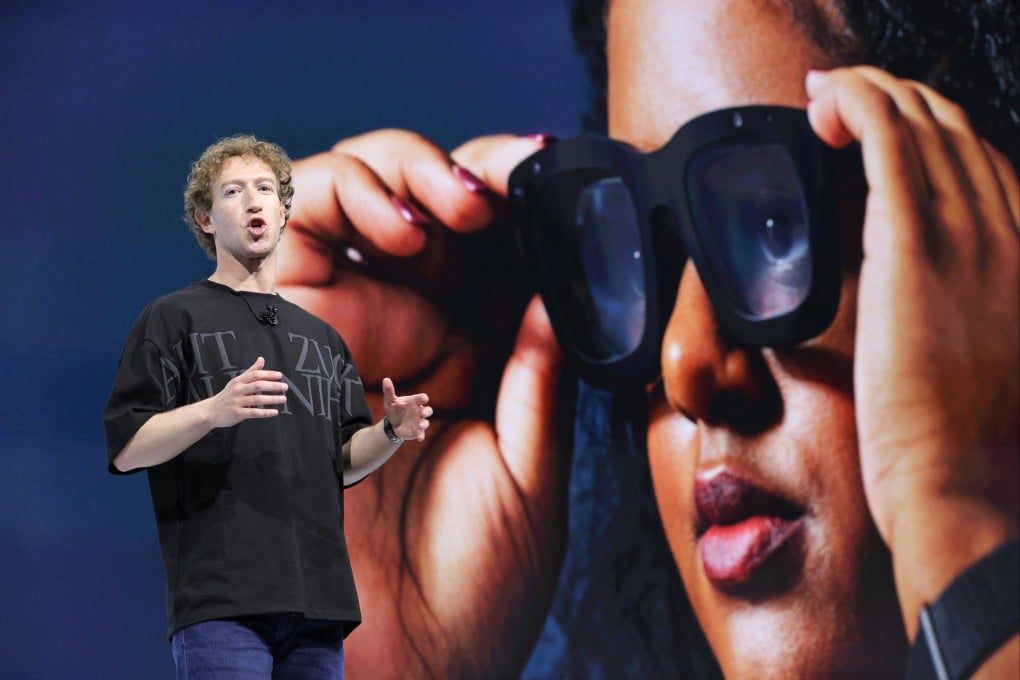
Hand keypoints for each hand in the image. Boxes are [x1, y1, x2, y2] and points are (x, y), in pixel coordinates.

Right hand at [206, 356, 288, 426]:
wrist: (210, 411)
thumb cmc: (227, 396)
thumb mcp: (237, 382)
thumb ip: (251, 371)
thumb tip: (261, 359)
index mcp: (238, 381)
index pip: (255, 375)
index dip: (268, 374)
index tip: (280, 376)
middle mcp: (237, 390)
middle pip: (258, 385)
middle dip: (273, 385)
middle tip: (285, 387)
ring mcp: (237, 402)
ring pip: (257, 399)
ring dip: (272, 399)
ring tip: (283, 399)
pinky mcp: (237, 413)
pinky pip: (253, 412)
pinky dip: (265, 412)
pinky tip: (274, 412)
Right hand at [277, 130, 569, 677]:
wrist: (390, 669)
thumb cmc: (465, 592)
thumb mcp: (533, 477)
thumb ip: (540, 375)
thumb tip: (561, 279)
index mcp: (468, 359)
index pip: (486, 247)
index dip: (514, 200)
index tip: (554, 180)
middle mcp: (399, 333)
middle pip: (417, 203)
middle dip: (463, 171)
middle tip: (505, 182)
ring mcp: (336, 327)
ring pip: (343, 191)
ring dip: (400, 169)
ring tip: (455, 207)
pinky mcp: (276, 333)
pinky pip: (279, 229)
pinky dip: (335, 196)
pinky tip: (399, 226)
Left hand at [381, 377, 430, 441]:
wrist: (392, 424)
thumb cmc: (393, 409)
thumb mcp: (390, 400)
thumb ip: (389, 391)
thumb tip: (385, 379)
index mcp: (414, 402)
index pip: (422, 398)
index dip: (423, 398)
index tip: (424, 399)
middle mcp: (419, 412)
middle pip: (428, 410)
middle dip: (427, 411)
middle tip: (423, 413)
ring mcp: (419, 422)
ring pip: (425, 422)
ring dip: (424, 424)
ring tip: (420, 425)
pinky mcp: (417, 431)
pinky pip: (421, 434)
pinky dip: (421, 435)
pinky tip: (419, 438)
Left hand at [806, 67, 1018, 634]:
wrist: (969, 491)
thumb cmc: (967, 447)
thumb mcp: (983, 362)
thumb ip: (961, 312)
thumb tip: (918, 295)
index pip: (981, 168)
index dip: (931, 136)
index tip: (882, 129)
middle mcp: (1012, 232)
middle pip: (954, 133)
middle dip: (897, 102)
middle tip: (843, 97)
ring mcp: (969, 234)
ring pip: (921, 125)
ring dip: (870, 94)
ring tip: (825, 93)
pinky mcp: (915, 245)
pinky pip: (886, 143)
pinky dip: (857, 106)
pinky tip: (824, 102)